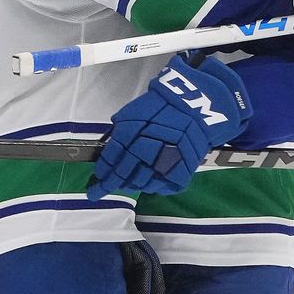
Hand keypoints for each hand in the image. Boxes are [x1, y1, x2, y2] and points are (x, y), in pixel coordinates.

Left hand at [87, 54, 251, 198]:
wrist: (199, 104)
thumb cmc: (163, 105)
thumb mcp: (135, 112)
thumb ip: (121, 134)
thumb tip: (108, 155)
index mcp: (133, 132)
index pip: (112, 159)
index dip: (103, 174)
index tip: (95, 185)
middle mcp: (147, 149)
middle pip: (125, 174)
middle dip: (113, 183)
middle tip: (104, 189)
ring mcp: (165, 162)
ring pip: (142, 183)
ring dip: (133, 184)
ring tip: (129, 182)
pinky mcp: (182, 170)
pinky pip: (163, 186)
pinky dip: (155, 185)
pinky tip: (151, 179)